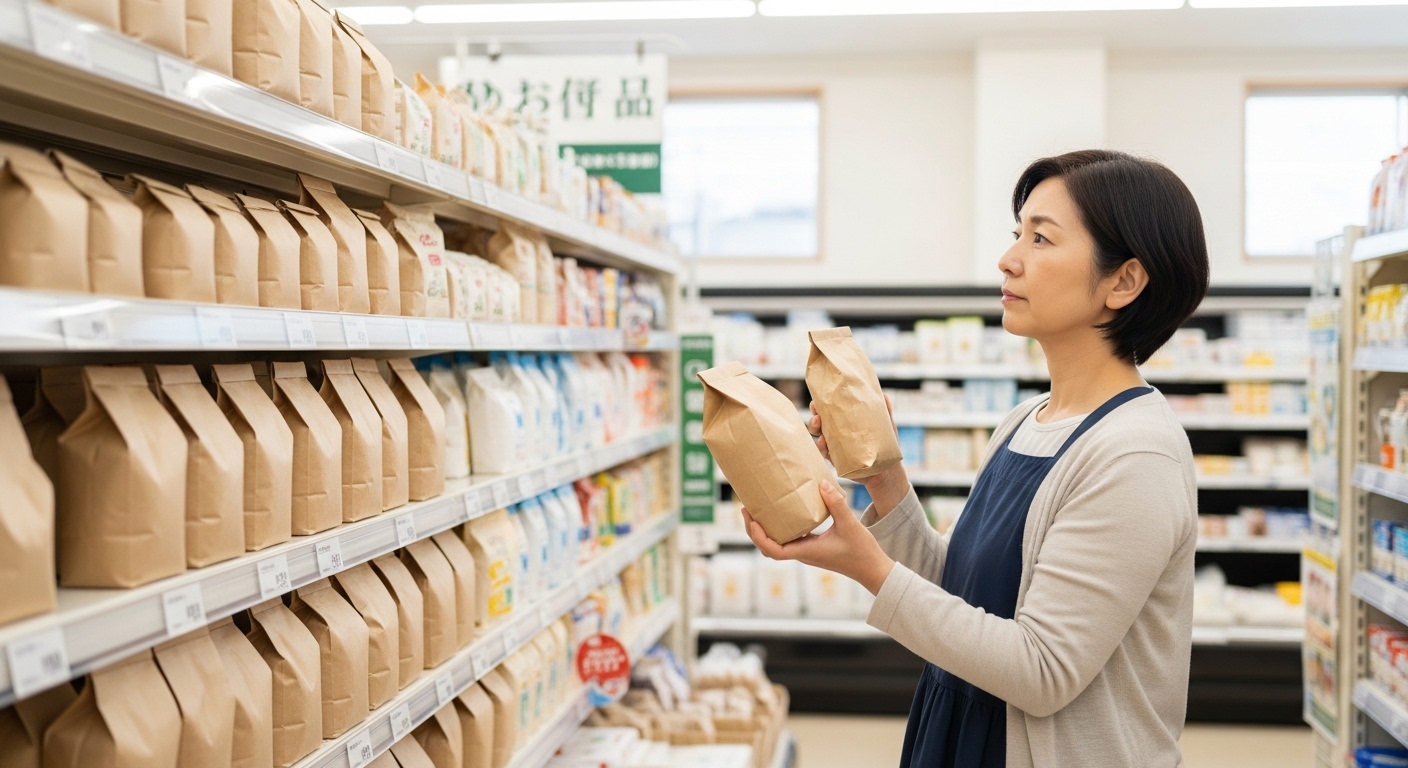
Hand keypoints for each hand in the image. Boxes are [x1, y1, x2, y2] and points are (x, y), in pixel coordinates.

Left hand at [742, 481, 894, 595]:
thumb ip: (836, 504)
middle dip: (753, 530)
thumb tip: (821, 484)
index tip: (751, 519)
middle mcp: (802, 553)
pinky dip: (779, 528)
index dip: (757, 536)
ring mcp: (806, 551)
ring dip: (764, 530)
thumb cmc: (862, 551)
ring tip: (758, 509)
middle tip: (746, 509)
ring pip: (776, 544)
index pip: (772, 550)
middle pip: (767, 547)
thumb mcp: (850, 524)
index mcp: (806, 551)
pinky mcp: (812, 547)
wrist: (873, 569)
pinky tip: (783, 512)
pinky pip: (789, 539)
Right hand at [808, 395, 910, 518]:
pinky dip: (822, 447)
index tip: (816, 402)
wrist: (886, 469)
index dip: (820, 405)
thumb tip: (884, 395)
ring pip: (819, 436)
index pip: (829, 410)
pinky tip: (823, 443)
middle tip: (817, 415)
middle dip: (815, 417)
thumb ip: (885, 411)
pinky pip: (825, 453)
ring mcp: (836, 446)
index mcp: (846, 421)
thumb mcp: (885, 426)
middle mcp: (837, 432)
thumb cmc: (884, 444)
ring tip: (818, 426)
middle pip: (820, 422)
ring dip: (816, 430)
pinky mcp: (837, 459)